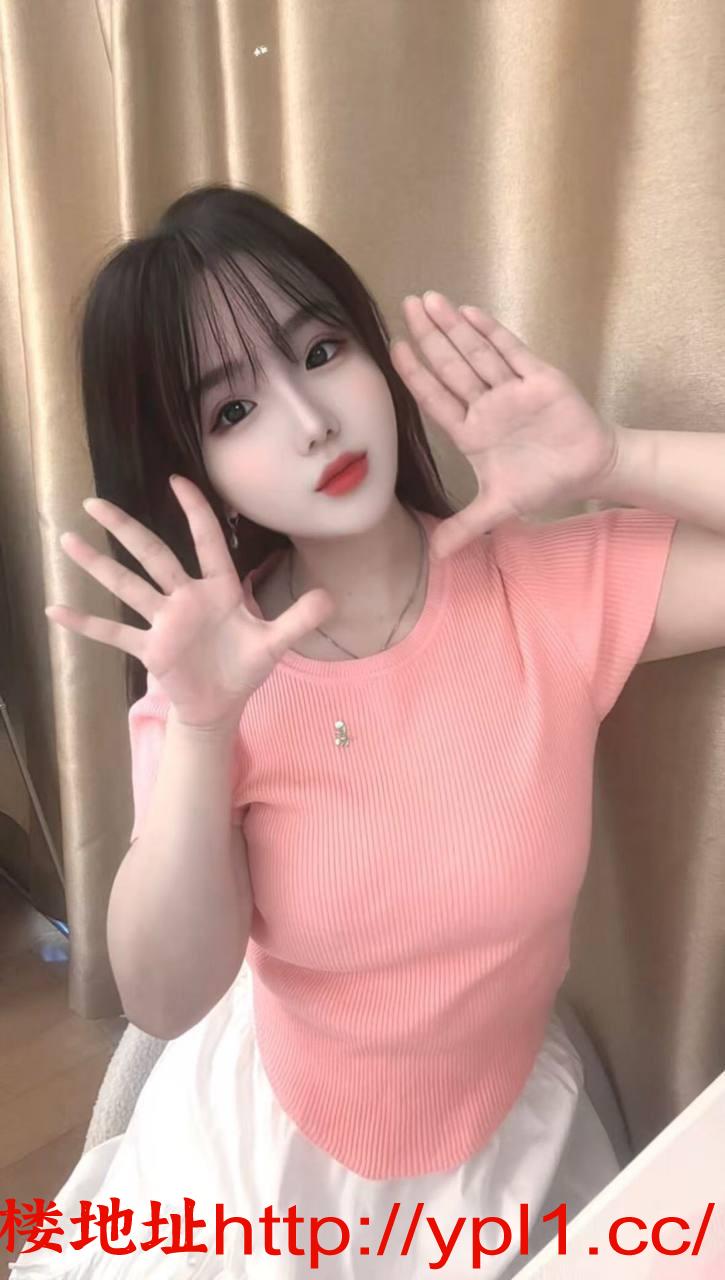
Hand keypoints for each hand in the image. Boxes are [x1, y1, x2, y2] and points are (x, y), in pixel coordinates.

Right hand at [46, 477, 334, 728]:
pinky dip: (86, 625)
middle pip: (152, 555)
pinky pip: (114, 633)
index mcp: (217, 588)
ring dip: (97, 566)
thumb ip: (300, 618)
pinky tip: (55, 612)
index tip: (177, 481)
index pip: (206, 541)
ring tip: (67, 540)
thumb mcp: (275, 642)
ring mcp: (163, 621)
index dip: (194, 511)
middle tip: (94, 501)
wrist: (222, 704)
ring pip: (127, 586)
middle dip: (125, 528)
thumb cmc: (245, 666)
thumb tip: (331, 597)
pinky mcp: (150, 648)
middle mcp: (185, 597)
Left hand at [390, 291, 622, 560]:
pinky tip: (470, 314)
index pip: (435, 398)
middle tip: (406, 305)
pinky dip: (492, 334)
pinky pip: (512, 352)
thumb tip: (435, 556)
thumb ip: (466, 527)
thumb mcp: (499, 509)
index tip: (394, 348)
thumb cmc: (543, 482)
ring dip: (454, 328)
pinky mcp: (540, 380)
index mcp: (471, 431)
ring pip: (476, 354)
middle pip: (451, 366)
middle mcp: (486, 405)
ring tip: (430, 300)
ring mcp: (511, 389)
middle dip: (429, 337)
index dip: (415, 374)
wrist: (589, 471)